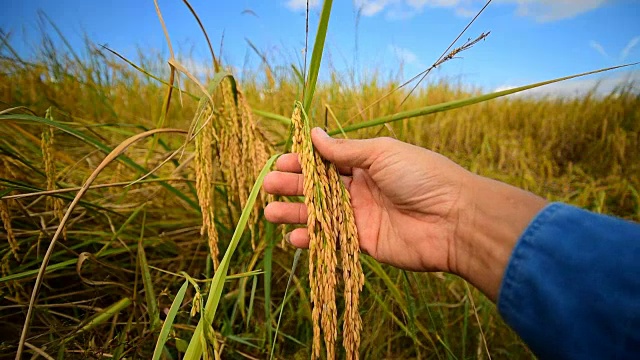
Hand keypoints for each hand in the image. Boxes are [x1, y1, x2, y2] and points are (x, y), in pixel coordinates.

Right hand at [263, 128, 546, 300]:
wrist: (454, 219)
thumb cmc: (421, 176)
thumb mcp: (381, 153)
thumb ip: (344, 149)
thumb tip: (313, 133)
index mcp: (367, 163)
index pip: (326, 160)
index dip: (302, 161)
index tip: (279, 161)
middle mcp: (361, 188)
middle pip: (318, 187)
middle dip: (292, 186)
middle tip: (267, 186)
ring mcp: (362, 216)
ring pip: (320, 214)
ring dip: (295, 214)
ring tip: (269, 213)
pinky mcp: (365, 242)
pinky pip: (333, 239)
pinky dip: (312, 239)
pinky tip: (293, 238)